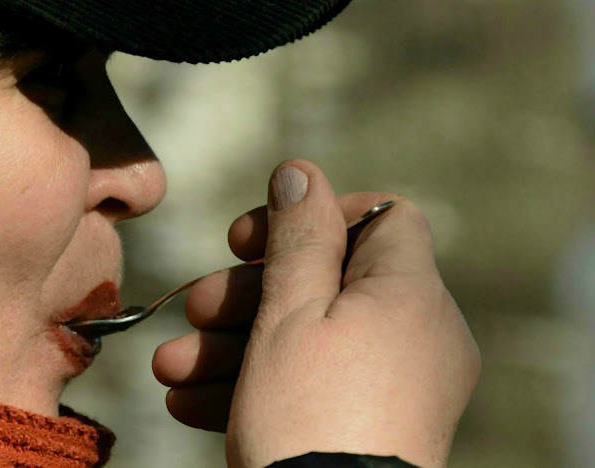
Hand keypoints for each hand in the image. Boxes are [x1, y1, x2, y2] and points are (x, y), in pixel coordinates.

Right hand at [152, 160, 479, 467]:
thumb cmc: (309, 416)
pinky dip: (267, 384)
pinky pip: (325, 384)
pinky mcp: (382, 423)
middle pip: (332, 281)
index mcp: (412, 292)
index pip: (381, 219)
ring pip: (316, 337)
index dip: (316, 216)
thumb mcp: (290, 313)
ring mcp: (404, 383)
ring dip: (240, 345)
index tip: (254, 238)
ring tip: (173, 368)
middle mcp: (421, 333)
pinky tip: (195, 401)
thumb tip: (301, 172)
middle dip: (251, 292)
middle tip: (195, 305)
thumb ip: (299, 237)